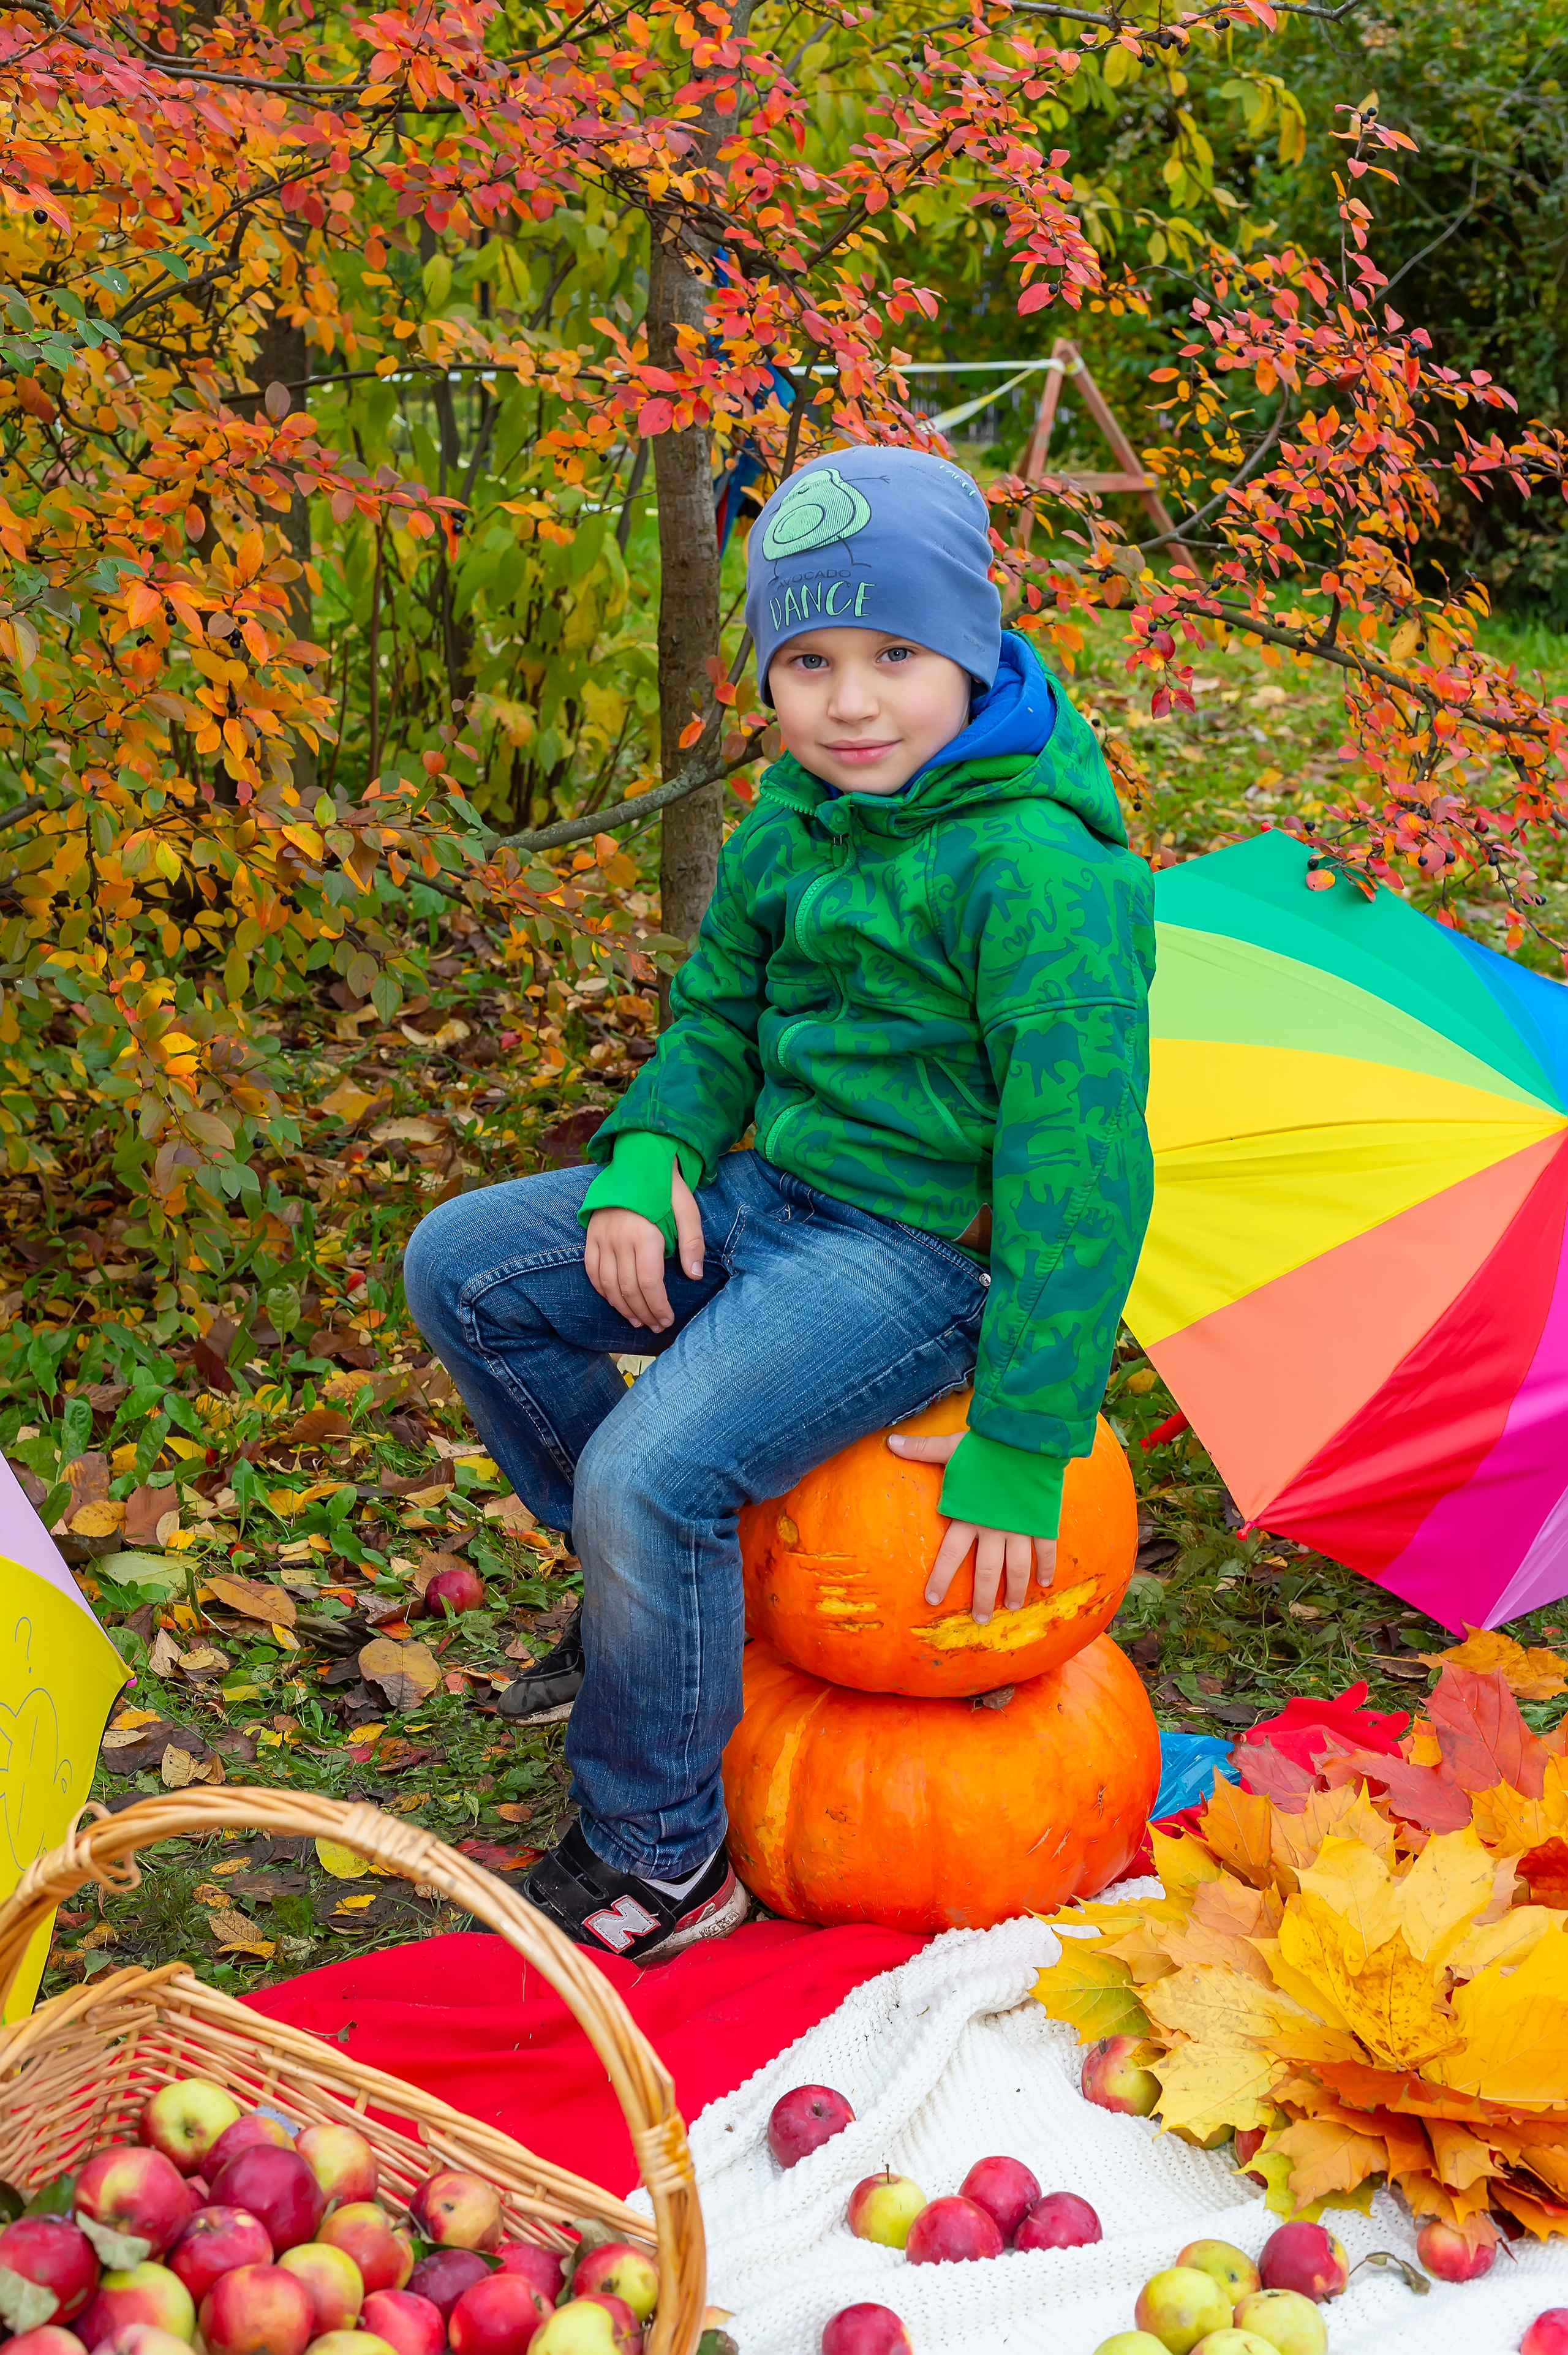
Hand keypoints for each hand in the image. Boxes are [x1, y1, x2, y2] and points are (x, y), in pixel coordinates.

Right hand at [584, 1160, 702, 1331]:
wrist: (636, 1159)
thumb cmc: (666, 1187)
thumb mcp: (688, 1209)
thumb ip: (692, 1243)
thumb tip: (694, 1276)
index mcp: (644, 1235)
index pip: (649, 1283)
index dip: (658, 1307)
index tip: (667, 1319)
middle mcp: (619, 1239)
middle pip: (628, 1289)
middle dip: (643, 1312)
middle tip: (655, 1325)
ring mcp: (602, 1238)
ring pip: (607, 1284)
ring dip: (622, 1307)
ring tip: (636, 1320)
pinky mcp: (591, 1235)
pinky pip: (591, 1270)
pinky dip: (602, 1290)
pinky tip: (614, 1300)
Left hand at [887, 1428, 1056, 1626]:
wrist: (1026, 1436)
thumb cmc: (985, 1443)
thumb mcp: (950, 1447)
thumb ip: (921, 1449)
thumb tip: (889, 1441)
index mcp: (967, 1515)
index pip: (949, 1555)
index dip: (941, 1579)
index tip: (933, 1600)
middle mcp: (993, 1528)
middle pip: (985, 1572)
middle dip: (981, 1599)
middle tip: (979, 1620)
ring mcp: (1019, 1526)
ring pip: (1017, 1568)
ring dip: (1014, 1590)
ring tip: (1012, 1608)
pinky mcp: (1042, 1520)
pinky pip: (1045, 1549)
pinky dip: (1046, 1567)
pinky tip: (1045, 1583)